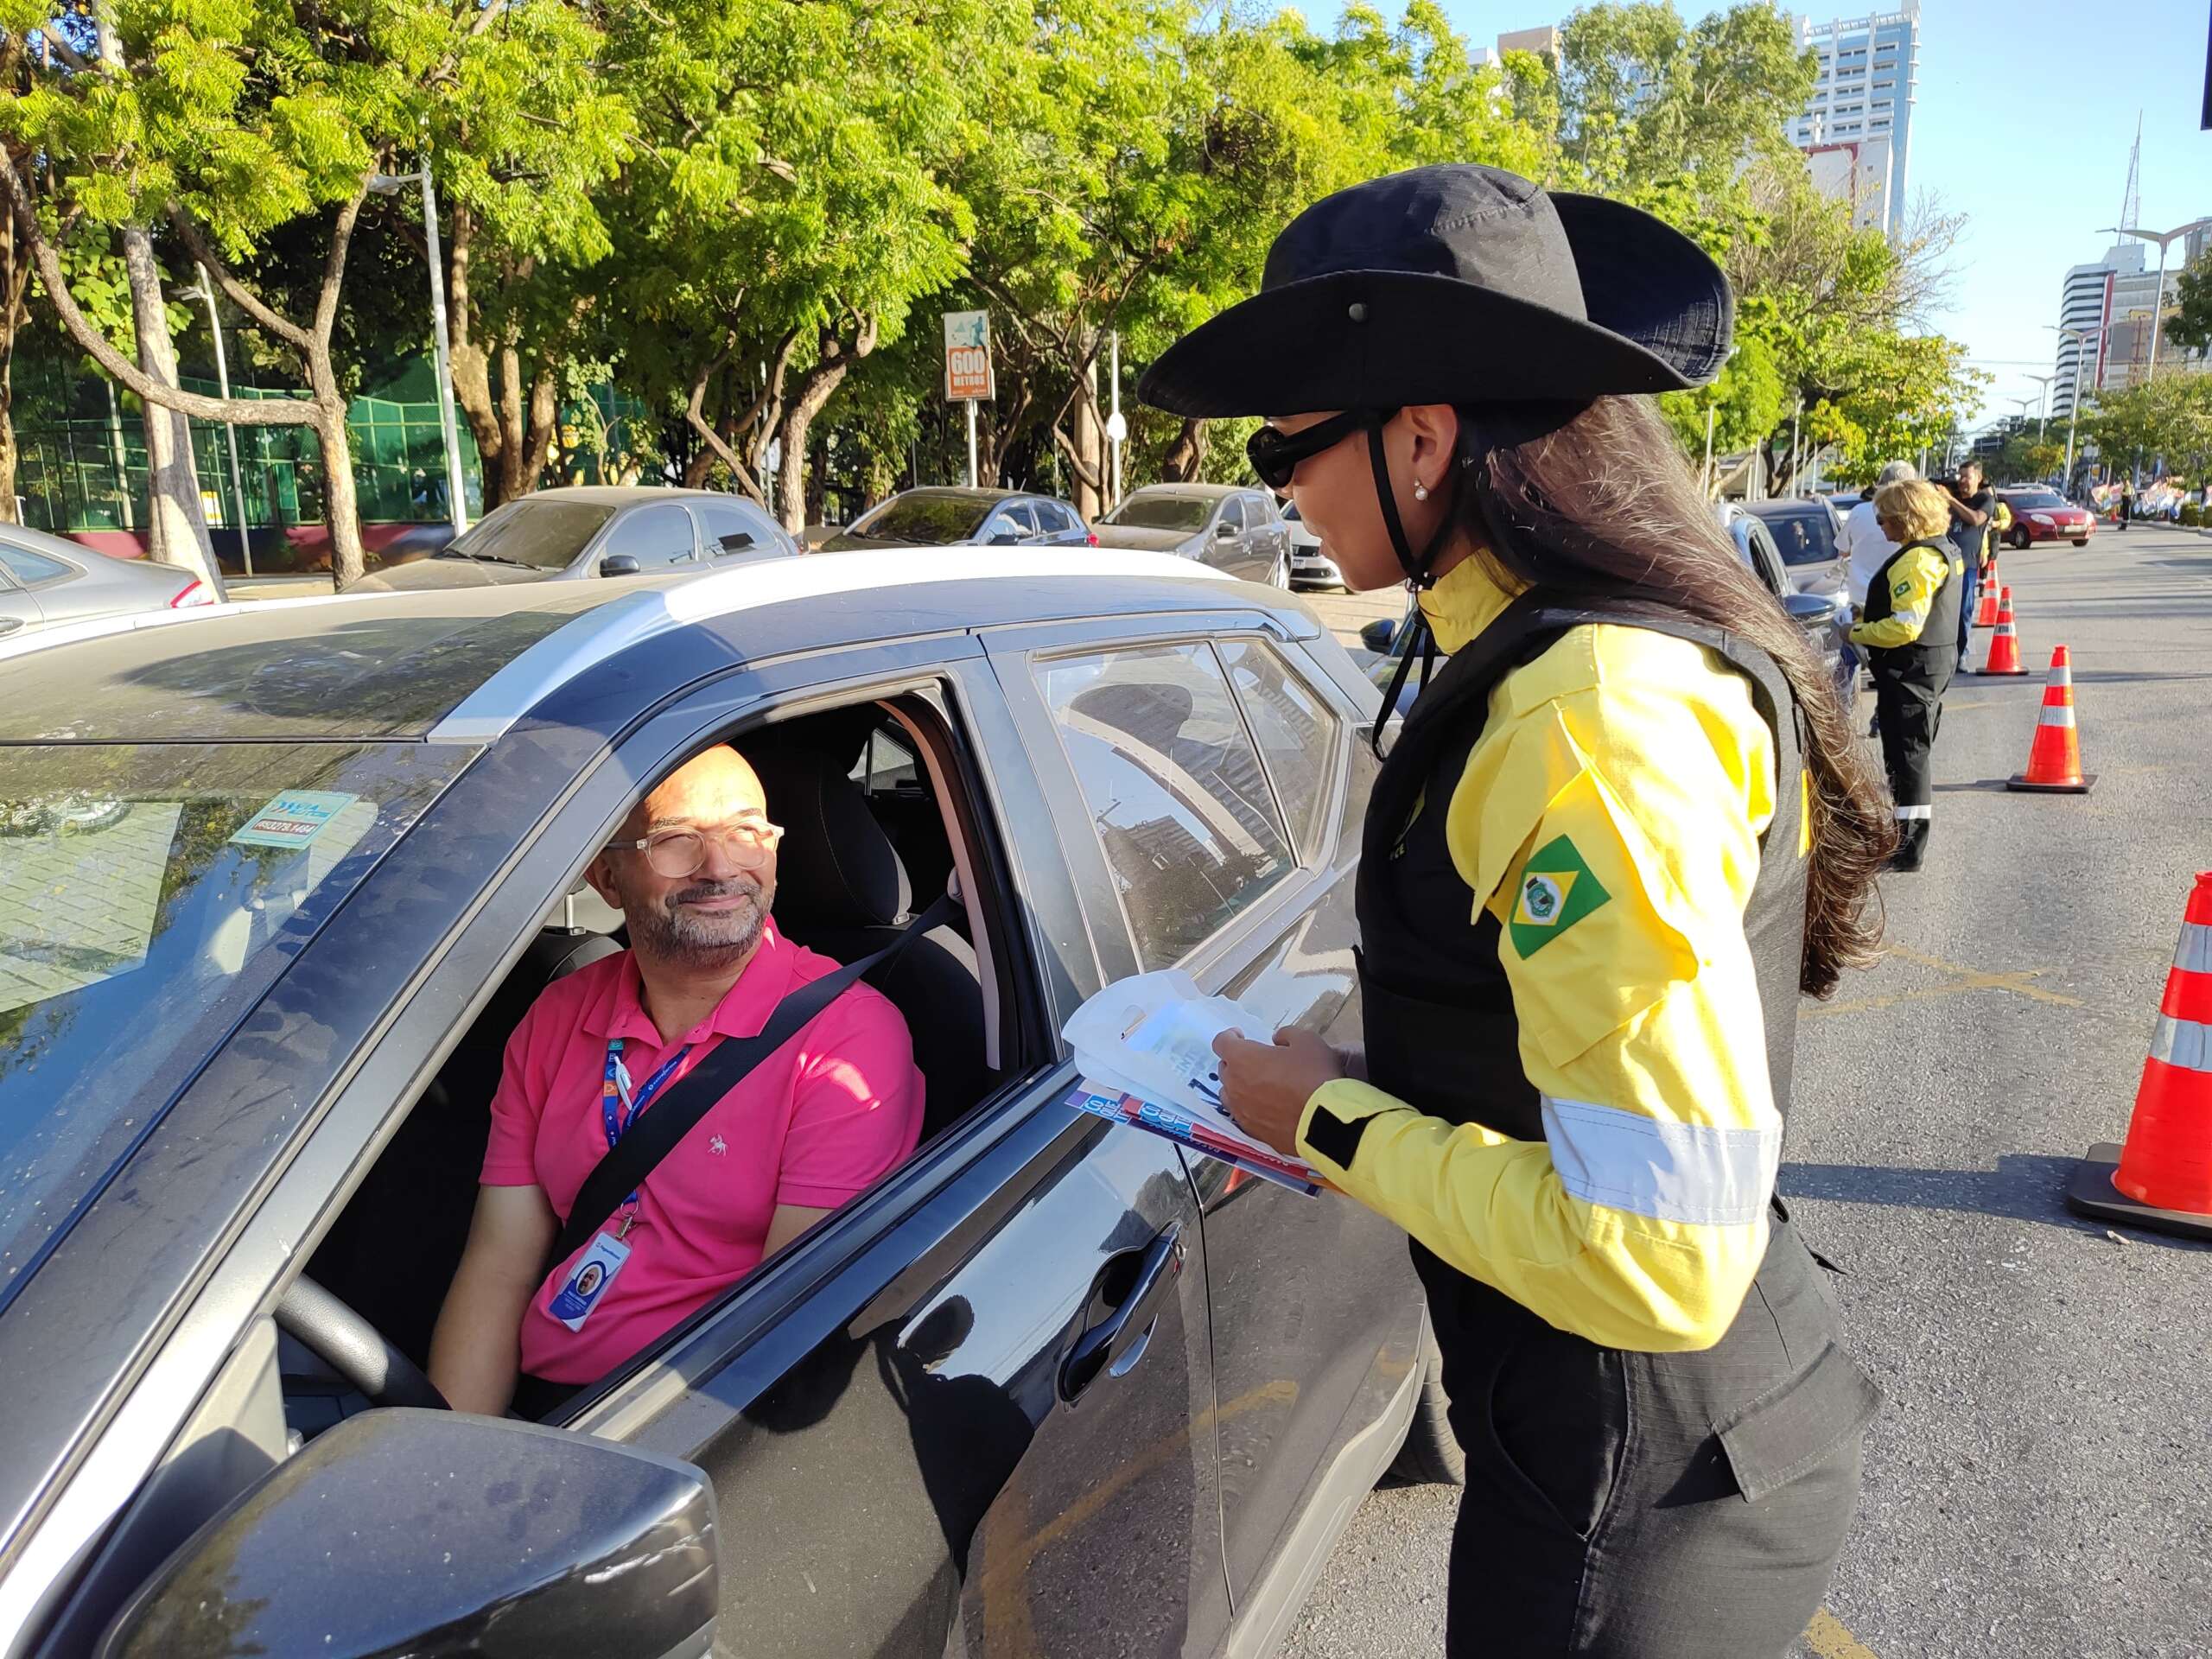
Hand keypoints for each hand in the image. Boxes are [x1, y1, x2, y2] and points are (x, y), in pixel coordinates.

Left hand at [1211, 1027, 1347, 1157]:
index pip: (1221, 1042)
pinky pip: (1243, 1115)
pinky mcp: (1252, 1131)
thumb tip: (1277, 1040)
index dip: (1229, 1036)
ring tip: (1257, 1085)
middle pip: (1224, 1069)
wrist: (1325, 1121)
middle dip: (1236, 1061)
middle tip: (1255, 1061)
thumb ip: (1287, 1035)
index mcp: (1242, 1058)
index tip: (1240, 1035)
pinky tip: (1266, 1108)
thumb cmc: (1313, 1075)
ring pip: (1229, 1094)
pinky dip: (1249, 1108)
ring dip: (1238, 1086)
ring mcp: (1241, 1111)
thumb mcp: (1307, 1041)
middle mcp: (1234, 1084)